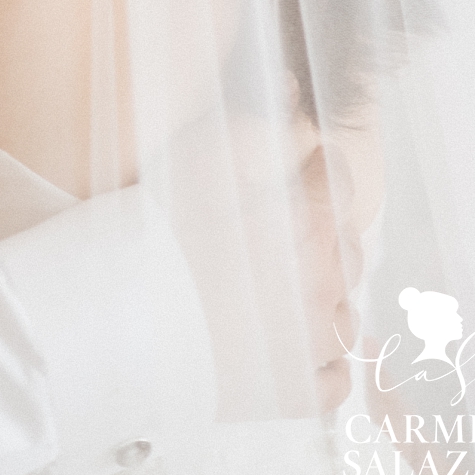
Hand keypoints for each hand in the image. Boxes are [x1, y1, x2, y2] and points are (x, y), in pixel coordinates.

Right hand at [174, 104, 364, 420]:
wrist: (126, 326)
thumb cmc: (159, 238)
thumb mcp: (199, 157)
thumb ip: (252, 119)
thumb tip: (287, 80)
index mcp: (308, 225)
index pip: (338, 182)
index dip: (320, 169)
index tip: (307, 167)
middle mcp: (325, 284)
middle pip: (348, 250)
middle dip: (324, 234)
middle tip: (282, 231)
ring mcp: (315, 344)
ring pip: (345, 314)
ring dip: (324, 298)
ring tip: (282, 292)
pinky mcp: (299, 394)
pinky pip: (338, 376)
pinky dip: (325, 361)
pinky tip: (297, 346)